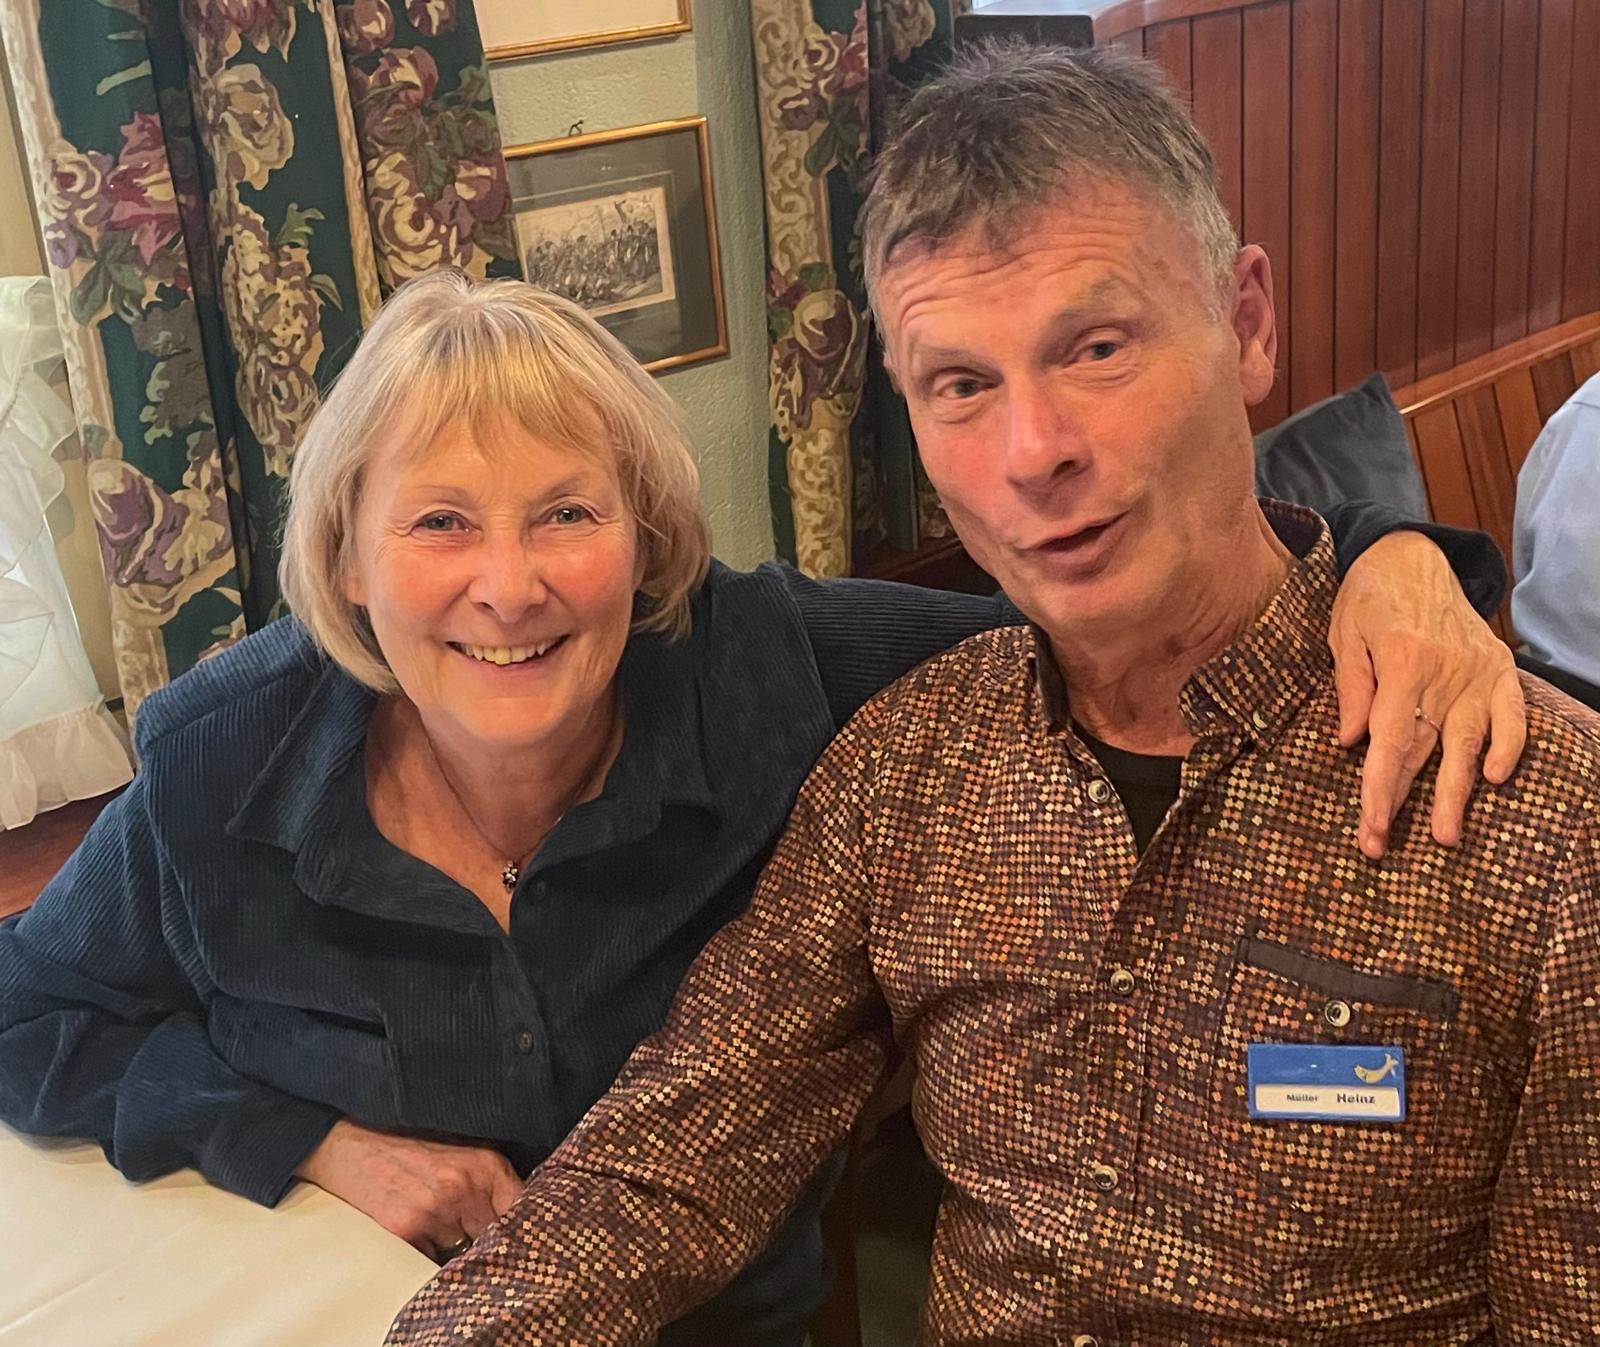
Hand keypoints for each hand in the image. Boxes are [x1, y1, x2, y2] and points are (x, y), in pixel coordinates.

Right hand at [294, 1119, 522, 1260]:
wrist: (352, 1148)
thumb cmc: (411, 1149)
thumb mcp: (462, 1152)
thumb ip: (492, 1181)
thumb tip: (523, 1213)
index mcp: (485, 1165)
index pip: (524, 1208)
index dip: (526, 1227)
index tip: (525, 1237)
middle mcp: (464, 1187)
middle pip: (497, 1237)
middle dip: (490, 1242)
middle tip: (476, 1236)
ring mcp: (435, 1211)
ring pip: (465, 1254)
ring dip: (458, 1251)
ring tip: (437, 1226)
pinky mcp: (407, 1231)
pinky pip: (433, 1262)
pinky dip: (430, 1256)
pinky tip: (420, 1235)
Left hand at [1329, 531, 1525, 858]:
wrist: (1412, 553)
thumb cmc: (1368, 596)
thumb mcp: (1343, 633)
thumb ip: (1351, 688)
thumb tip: (1350, 742)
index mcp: (1402, 664)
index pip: (1388, 743)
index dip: (1378, 792)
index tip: (1369, 832)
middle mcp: (1445, 672)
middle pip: (1425, 750)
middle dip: (1405, 804)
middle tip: (1385, 846)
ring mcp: (1477, 671)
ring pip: (1469, 742)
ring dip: (1457, 791)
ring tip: (1446, 835)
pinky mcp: (1499, 666)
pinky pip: (1512, 714)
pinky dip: (1509, 745)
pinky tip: (1495, 777)